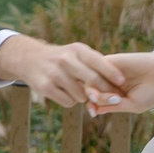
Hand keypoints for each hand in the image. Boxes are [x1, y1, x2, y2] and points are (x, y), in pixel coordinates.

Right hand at [0, 33, 117, 109]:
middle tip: (114, 98)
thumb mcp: (77, 53)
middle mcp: (65, 60)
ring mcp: (55, 74)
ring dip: (85, 97)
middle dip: (105, 92)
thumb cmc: (63, 58)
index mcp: (76, 49)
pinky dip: (71, 101)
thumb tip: (118, 82)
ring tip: (79, 90)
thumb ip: (95, 64)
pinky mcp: (46, 87)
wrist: (31, 59)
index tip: (122, 82)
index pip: (98, 61)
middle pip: (93, 80)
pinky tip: (66, 93)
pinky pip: (69, 102)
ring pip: (82, 95)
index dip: (112, 73)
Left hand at [86, 50, 153, 113]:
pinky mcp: (112, 61)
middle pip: (89, 89)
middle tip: (112, 100)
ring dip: (97, 89)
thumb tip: (94, 111)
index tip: (94, 112)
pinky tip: (119, 83)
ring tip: (115, 95)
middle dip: (94, 97)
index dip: (90, 105)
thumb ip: (113, 107)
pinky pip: (97, 68)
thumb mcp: (132, 105)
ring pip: (91, 79)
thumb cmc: (152, 94)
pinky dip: (103, 77)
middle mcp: (109, 83)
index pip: (93, 100)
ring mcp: (109, 72)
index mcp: (113, 95)